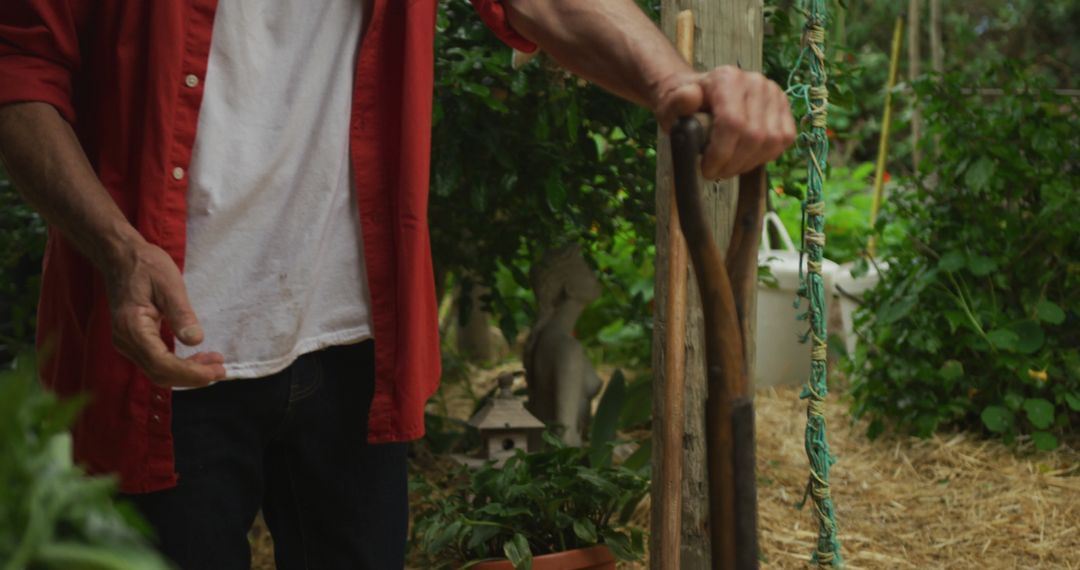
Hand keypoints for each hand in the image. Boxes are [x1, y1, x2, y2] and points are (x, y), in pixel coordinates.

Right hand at [104, 238, 225, 387]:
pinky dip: (178, 365)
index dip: (190, 373)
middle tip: (220, 369)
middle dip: (192, 377)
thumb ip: (181, 314)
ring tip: (214, 363)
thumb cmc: (146, 266)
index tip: (216, 370)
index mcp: (133, 328)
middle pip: (159, 374)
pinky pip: (156, 362)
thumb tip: (196, 340)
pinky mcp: (134, 341)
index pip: (162, 364)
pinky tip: (197, 358)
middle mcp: (126, 341)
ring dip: (187, 373)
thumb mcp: (170, 285)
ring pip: (157, 371)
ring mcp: (127, 343)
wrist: (121, 257)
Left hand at [654, 66, 795, 178]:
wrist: (701, 96)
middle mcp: (755, 81)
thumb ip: (676, 103)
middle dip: (733, 163)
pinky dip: (765, 156)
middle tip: (716, 172)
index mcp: (727, 79)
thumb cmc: (685, 107)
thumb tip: (691, 97)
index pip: (732, 123)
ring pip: (771, 142)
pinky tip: (746, 157)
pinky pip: (784, 140)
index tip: (706, 170)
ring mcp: (774, 93)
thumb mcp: (670, 106)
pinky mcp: (785, 106)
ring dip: (749, 163)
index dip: (721, 154)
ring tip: (729, 166)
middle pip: (754, 136)